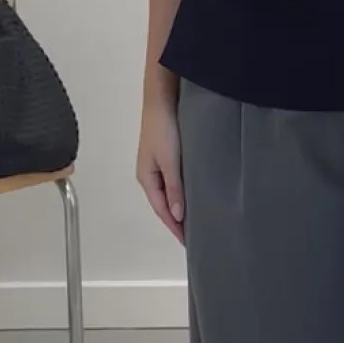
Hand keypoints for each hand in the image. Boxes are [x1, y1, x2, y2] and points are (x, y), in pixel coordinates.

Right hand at [137, 89, 185, 243]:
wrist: (162, 99)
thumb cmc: (164, 129)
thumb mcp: (170, 161)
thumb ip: (175, 188)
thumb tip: (178, 216)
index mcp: (147, 178)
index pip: (162, 210)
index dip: (175, 227)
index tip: (189, 243)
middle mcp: (150, 175)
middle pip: (165, 204)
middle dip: (177, 221)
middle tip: (195, 236)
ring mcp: (158, 165)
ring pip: (170, 193)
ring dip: (181, 207)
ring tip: (197, 221)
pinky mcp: (167, 155)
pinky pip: (174, 181)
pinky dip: (183, 193)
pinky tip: (193, 195)